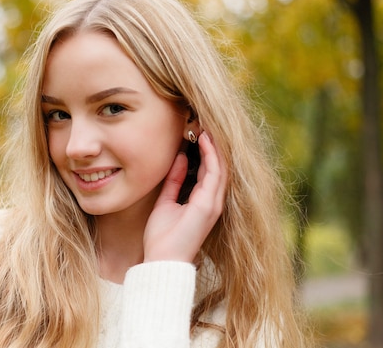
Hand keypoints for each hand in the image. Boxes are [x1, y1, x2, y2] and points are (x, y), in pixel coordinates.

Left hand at [143, 131, 226, 262]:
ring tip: (207, 125)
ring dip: (215, 145)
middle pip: (219, 165)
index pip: (209, 170)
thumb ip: (174, 180)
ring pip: (221, 166)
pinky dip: (211, 155)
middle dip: (214, 144)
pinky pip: (214, 174)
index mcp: (203, 201)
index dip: (206, 150)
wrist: (161, 260)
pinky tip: (205, 140)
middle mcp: (212, 201)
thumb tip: (180, 157)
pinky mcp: (208, 205)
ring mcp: (213, 203)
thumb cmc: (162, 237)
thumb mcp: (166, 202)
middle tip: (205, 122)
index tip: (198, 130)